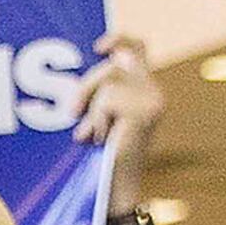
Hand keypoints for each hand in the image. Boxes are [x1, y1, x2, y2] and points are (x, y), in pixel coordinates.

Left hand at [65, 34, 163, 157]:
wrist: (115, 185)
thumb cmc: (101, 154)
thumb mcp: (99, 115)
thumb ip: (99, 92)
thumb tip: (83, 73)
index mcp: (144, 88)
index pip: (139, 48)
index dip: (120, 39)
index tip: (97, 47)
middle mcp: (153, 92)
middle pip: (115, 63)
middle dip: (87, 86)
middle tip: (72, 112)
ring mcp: (153, 101)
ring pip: (108, 81)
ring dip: (92, 110)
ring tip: (93, 135)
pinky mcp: (145, 111)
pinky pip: (107, 100)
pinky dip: (97, 120)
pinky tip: (102, 140)